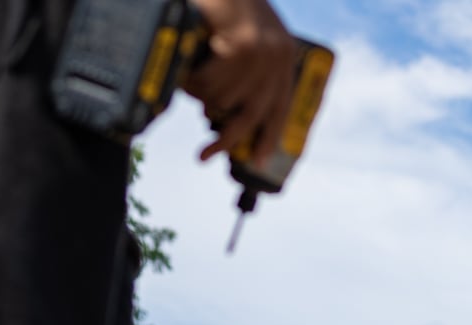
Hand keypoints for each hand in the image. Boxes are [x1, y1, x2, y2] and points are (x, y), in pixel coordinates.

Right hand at [186, 0, 296, 161]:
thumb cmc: (223, 2)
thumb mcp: (243, 34)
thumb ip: (244, 69)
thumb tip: (223, 114)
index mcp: (284, 55)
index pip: (282, 107)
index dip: (268, 137)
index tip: (256, 161)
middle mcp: (278, 56)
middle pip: (252, 115)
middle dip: (225, 140)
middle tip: (204, 155)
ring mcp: (264, 52)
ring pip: (224, 101)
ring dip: (201, 97)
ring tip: (190, 81)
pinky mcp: (244, 48)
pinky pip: (212, 85)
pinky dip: (194, 83)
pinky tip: (188, 71)